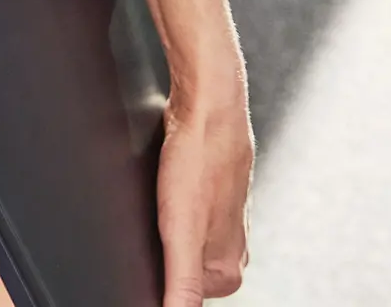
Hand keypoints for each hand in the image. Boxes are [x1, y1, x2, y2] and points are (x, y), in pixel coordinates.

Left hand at [157, 77, 253, 302]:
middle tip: (159, 213)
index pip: (182, 294)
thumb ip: (182, 285)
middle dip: (162, 244)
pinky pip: (184, 209)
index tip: (157, 238)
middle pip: (181, 265)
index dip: (159, 268)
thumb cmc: (199, 159)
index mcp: (230, 270)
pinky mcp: (212, 193)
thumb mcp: (181, 234)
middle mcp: (233, 248)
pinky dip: (171, 201)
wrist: (207, 103)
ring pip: (181, 235)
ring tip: (164, 195)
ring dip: (166, 220)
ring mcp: (224, 219)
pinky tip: (166, 185)